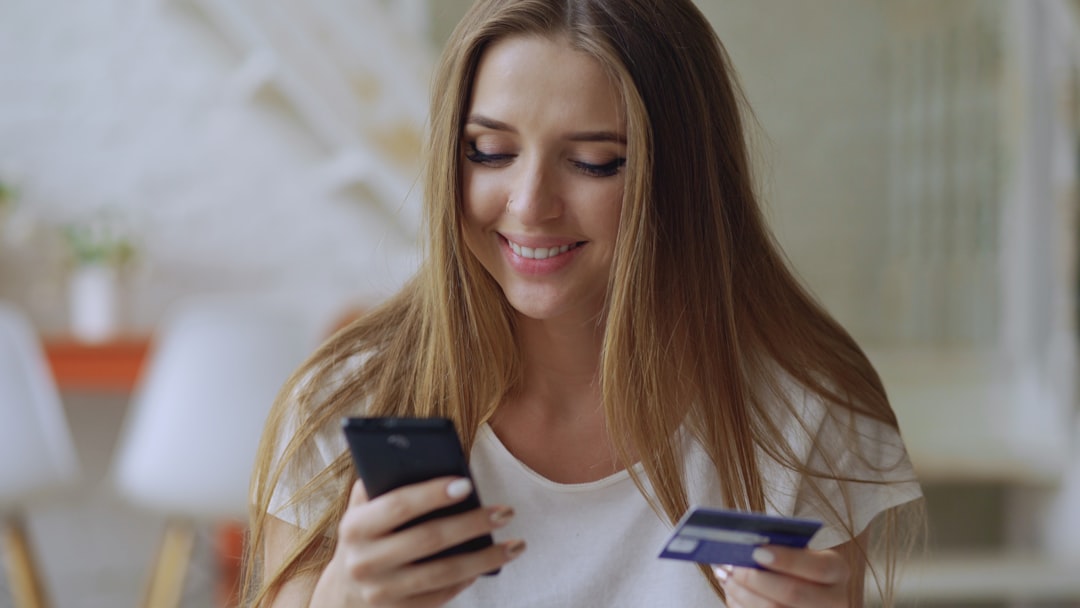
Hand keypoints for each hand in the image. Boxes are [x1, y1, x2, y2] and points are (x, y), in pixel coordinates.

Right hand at [323, 477, 523, 607]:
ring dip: (484, 558)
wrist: (343, 596)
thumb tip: (427, 456)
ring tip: (515, 544)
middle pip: (428, 539)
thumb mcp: (361, 510)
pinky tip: (489, 562)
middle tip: (505, 512)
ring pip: (443, 573)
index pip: (398, 505)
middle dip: (471, 524)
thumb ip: (383, 484)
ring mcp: (382, 592)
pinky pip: (442, 595)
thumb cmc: (364, 537)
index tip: (468, 484)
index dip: (433, 493)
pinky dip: (468, 578)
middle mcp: (364, 562)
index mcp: (355, 527)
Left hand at [713, 545, 851, 607]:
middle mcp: (835, 600)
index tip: (757, 551)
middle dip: (756, 579)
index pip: (819, 567)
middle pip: (794, 593)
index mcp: (837, 571)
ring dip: (743, 594)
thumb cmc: (796, 564)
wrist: (807, 592)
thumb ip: (778, 545)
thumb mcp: (797, 550)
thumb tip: (742, 541)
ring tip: (725, 577)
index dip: (788, 560)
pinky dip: (742, 605)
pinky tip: (731, 592)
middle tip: (732, 566)